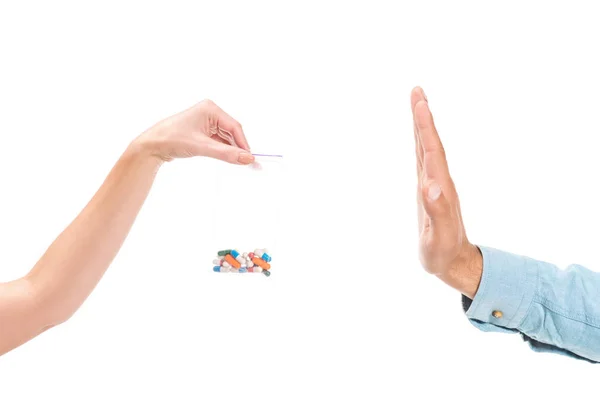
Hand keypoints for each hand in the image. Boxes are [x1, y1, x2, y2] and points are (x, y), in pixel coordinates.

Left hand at [137, 99, 254, 164]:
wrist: (151, 146)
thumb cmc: (172, 140)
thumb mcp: (202, 147)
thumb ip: (226, 154)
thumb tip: (247, 159)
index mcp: (210, 109)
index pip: (234, 127)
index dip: (244, 143)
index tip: (251, 159)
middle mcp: (210, 112)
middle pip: (232, 132)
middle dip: (238, 147)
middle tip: (248, 163)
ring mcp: (206, 121)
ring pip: (226, 137)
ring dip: (231, 149)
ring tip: (239, 163)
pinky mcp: (202, 131)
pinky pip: (219, 141)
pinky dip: (224, 150)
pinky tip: (228, 158)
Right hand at [411, 87, 481, 297]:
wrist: (453, 261)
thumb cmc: (443, 253)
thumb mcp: (438, 236)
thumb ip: (437, 211)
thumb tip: (431, 185)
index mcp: (440, 188)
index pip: (432, 150)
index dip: (425, 126)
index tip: (420, 102)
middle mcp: (438, 181)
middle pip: (430, 142)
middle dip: (423, 116)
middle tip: (416, 91)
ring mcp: (434, 184)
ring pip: (426, 148)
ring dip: (421, 125)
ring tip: (416, 103)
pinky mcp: (428, 189)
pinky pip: (423, 158)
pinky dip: (419, 141)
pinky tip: (416, 135)